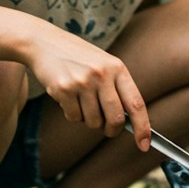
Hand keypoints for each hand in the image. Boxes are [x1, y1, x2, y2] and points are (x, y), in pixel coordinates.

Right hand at [29, 28, 150, 150]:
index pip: (136, 103)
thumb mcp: (103, 64)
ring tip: (81, 101)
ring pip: (93, 121)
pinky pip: (74, 118)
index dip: (143, 127)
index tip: (144, 144)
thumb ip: (117, 87)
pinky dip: (72, 114)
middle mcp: (102, 74)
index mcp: (117, 68)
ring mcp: (82, 82)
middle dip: (112, 130)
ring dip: (88, 119)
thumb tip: (130, 121)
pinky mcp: (64, 89)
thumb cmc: (77, 56)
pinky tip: (68, 97)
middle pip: (116, 118)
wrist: (44, 42)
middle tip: (108, 129)